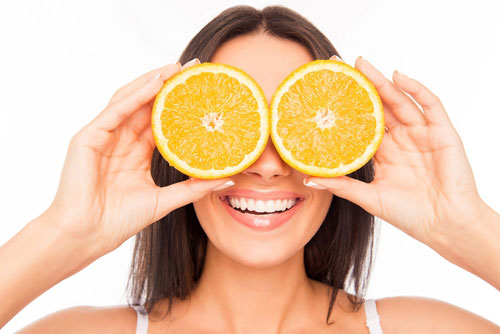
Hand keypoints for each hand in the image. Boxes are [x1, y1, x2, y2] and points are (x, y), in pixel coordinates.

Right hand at [41, 58, 232, 256]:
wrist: (88, 236)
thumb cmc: (120, 220)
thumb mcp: (165, 200)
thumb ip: (194, 188)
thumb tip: (229, 179)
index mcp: (137, 152)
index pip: (160, 120)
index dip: (180, 104)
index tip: (203, 90)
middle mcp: (121, 139)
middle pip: (146, 104)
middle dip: (168, 84)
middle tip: (194, 68)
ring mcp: (104, 136)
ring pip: (130, 100)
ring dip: (152, 81)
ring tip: (176, 68)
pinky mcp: (89, 137)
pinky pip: (116, 110)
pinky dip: (136, 95)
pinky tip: (155, 83)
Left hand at [304, 55, 487, 245]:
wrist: (445, 227)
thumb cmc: (409, 214)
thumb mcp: (369, 198)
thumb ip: (341, 185)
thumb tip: (308, 178)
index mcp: (383, 152)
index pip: (361, 122)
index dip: (345, 106)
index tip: (324, 90)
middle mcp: (401, 139)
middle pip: (378, 106)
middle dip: (360, 85)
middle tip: (339, 64)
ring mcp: (421, 133)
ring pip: (399, 101)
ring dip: (382, 81)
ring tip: (362, 64)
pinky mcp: (442, 133)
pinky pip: (430, 105)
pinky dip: (416, 89)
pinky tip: (399, 77)